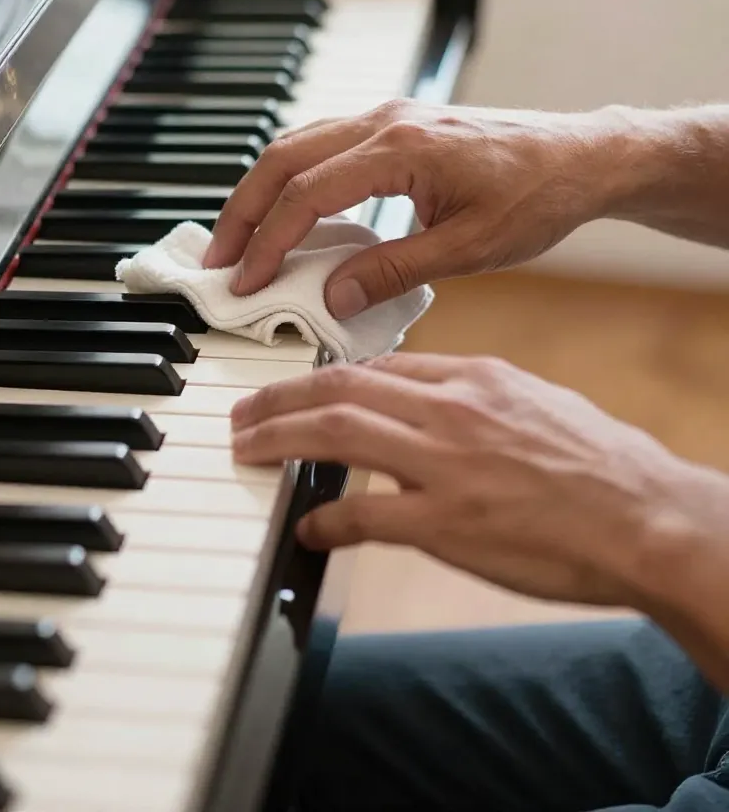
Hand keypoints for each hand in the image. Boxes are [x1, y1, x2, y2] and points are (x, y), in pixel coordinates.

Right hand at [204, 100, 632, 318]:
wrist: (581, 158)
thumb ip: (393, 271)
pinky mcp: (394, 125)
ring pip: (295, 144)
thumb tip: (332, 296)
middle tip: (218, 260)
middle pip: (282, 158)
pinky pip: (321, 144)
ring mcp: (388, 116)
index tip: (246, 281)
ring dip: (260, 191)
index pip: (307, 195)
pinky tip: (286, 210)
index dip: (269, 242)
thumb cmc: (537, 195)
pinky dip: (290, 178)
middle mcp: (386, 121)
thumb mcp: (468, 248)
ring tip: (239, 239)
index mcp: (402, 149)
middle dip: (241, 211)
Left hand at [231, 354, 727, 608]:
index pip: (373, 365)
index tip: (292, 389)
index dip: (319, 376)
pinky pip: (365, 514)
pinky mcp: (448, 523)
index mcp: (471, 378)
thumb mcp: (532, 400)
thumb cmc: (599, 465)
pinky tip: (306, 526)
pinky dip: (325, 517)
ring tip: (247, 448)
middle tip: (241, 413)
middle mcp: (450, 410)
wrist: (651, 518)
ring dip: (277, 438)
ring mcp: (445, 465)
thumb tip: (422, 395)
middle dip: (277, 397)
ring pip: (336, 432)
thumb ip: (470, 394)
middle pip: (337, 388)